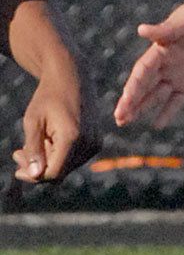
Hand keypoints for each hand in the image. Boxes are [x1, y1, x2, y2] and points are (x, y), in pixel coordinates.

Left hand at [13, 60, 102, 181]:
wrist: (71, 79)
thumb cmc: (47, 97)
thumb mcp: (33, 121)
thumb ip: (33, 149)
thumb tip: (34, 176)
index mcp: (72, 137)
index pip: (53, 172)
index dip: (33, 175)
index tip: (16, 168)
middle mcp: (88, 143)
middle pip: (59, 172)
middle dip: (37, 167)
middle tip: (17, 153)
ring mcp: (94, 144)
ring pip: (66, 167)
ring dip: (47, 161)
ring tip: (29, 145)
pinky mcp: (96, 143)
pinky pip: (74, 159)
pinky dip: (58, 155)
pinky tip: (46, 141)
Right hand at [113, 0, 183, 127]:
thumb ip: (167, 29)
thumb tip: (141, 30)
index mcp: (161, 48)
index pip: (143, 70)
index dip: (134, 85)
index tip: (126, 99)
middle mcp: (165, 64)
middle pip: (144, 85)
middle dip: (131, 101)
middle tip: (119, 117)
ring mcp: (178, 75)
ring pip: (155, 95)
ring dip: (141, 108)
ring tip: (125, 122)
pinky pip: (177, 101)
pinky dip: (167, 112)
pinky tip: (157, 124)